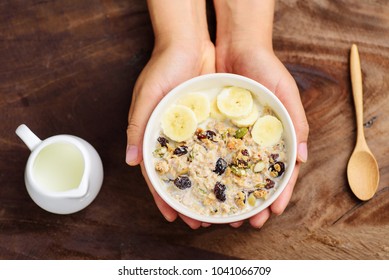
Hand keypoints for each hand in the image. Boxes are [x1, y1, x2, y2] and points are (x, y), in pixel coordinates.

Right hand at [126, 39, 214, 228]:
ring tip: (224, 206)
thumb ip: (138, 127)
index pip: (159, 175)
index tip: (174, 217)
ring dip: (213, 186)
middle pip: (185, 176)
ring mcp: (198, 131)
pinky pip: (222, 146)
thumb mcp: (146, 96)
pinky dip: (228, 163)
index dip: (164, 198)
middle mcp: (178, 139)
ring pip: (206, 166)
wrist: (188, 42)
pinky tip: (236, 177)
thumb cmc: (162, 68)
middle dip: (193, 199)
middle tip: (204, 221)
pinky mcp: (215, 121)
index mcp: (157, 137)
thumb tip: (130, 160)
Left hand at [216, 44, 308, 227]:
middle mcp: (253, 141)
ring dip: (229, 193)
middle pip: (253, 178)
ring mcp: (233, 136)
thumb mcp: (286, 92)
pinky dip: (209, 171)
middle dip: (251, 202)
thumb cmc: (266, 68)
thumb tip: (302, 158)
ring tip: (223, 214)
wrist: (237, 46)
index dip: (276, 194)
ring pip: (231, 171)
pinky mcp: (214, 128)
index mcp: (275, 137)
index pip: (278, 173)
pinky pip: (210, 152)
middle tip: (245, 223)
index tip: (271, 213)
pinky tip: (204, 186)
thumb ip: (296, 121)